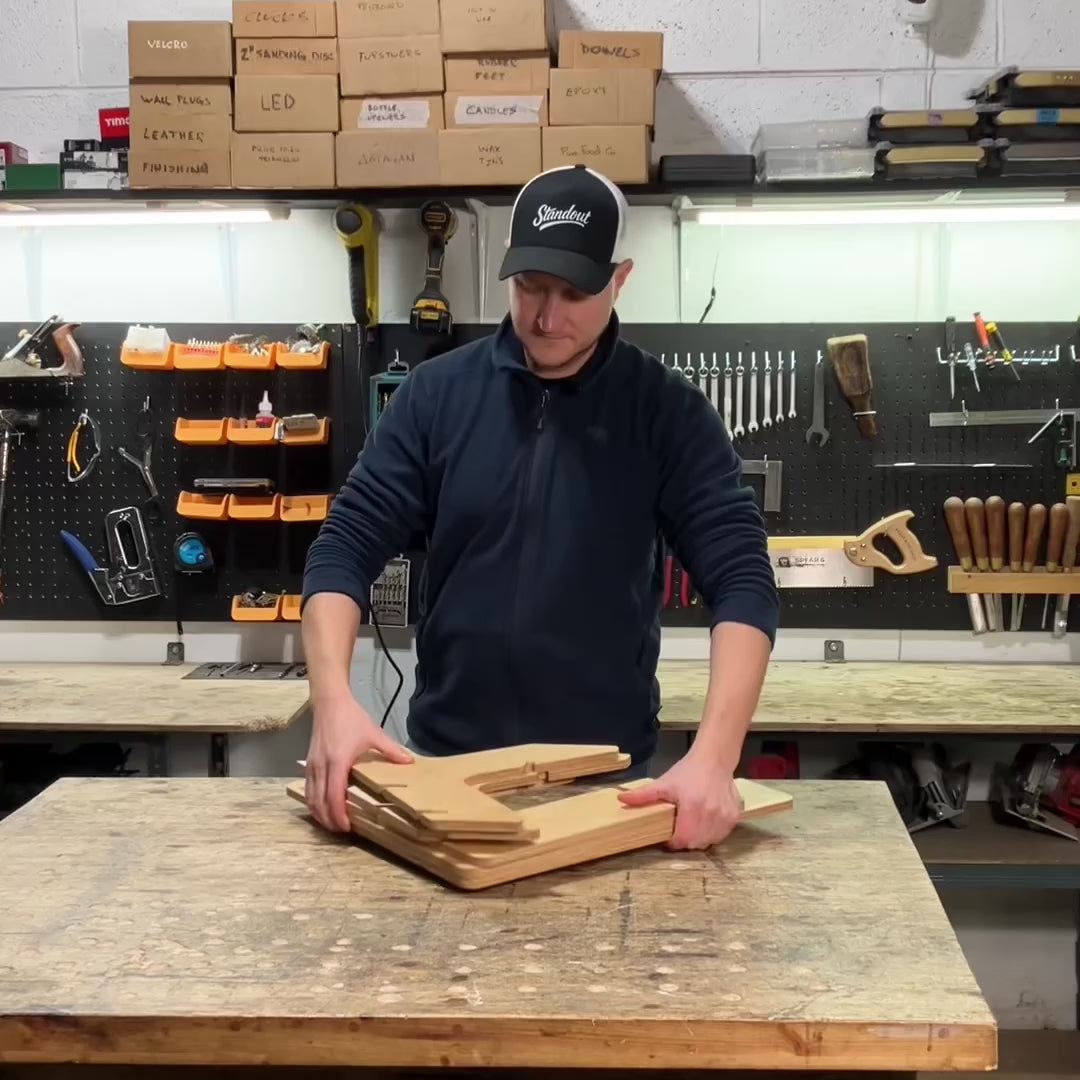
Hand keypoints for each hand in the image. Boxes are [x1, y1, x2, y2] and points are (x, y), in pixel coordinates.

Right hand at [304, 695, 411, 832]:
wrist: (329, 702)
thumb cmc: (351, 718)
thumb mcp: (373, 733)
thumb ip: (391, 750)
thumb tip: (409, 762)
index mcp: (338, 762)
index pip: (334, 796)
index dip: (339, 815)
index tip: (347, 827)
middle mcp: (321, 767)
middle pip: (320, 802)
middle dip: (329, 820)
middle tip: (342, 831)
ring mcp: (312, 765)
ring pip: (311, 797)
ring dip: (319, 814)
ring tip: (332, 824)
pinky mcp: (308, 763)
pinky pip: (308, 789)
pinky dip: (313, 802)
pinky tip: (321, 808)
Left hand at [617, 751, 743, 849]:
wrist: (714, 760)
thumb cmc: (688, 772)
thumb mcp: (664, 782)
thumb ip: (643, 794)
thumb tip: (621, 799)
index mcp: (692, 807)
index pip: (682, 840)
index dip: (673, 841)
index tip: (668, 835)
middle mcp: (711, 814)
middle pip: (695, 843)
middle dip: (685, 840)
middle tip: (679, 828)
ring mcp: (725, 817)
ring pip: (709, 841)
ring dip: (699, 838)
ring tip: (692, 824)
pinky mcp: (734, 817)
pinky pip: (721, 835)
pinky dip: (713, 833)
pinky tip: (706, 821)